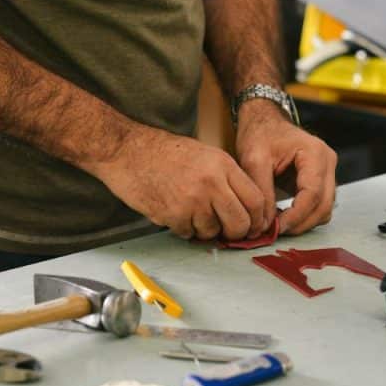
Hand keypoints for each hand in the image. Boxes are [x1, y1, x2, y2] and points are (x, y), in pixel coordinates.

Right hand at [93, 127, 265, 240]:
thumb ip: (227, 178)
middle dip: (237, 233)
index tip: (254, 226)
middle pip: (240, 223)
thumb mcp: (205, 155)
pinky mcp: (173, 215)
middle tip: (229, 232)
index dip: (258, 219)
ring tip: (193, 213)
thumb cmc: (164, 152)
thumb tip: (246, 207)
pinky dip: (185, 229)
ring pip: (213, 232)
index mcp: (223, 165)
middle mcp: (211, 183)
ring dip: (206, 230)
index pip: (256, 200)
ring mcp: (192, 200)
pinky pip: (189, 234)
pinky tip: (176, 212)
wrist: (127, 151)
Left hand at [235, 100, 337, 235]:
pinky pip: (319, 206)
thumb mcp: (254, 159)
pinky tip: (284, 217)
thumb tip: (265, 223)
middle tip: (275, 232)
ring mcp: (328, 172)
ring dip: (303, 222)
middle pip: (324, 205)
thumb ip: (261, 191)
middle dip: (300, 223)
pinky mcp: (322, 180)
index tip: (276, 228)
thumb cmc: (260, 134)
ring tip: (277, 225)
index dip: (295, 216)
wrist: (264, 122)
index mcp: (314, 153)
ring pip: (324, 209)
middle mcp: (327, 162)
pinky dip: (304, 216)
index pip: (312, 193)